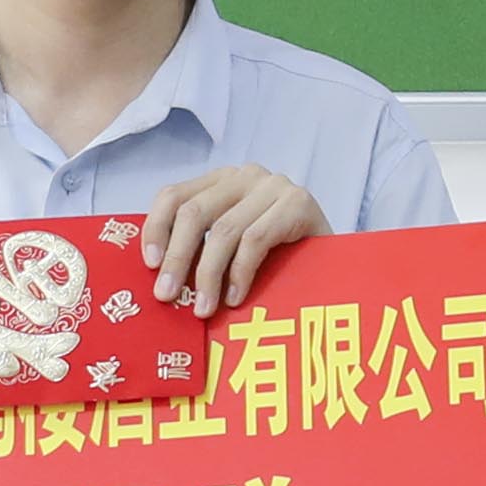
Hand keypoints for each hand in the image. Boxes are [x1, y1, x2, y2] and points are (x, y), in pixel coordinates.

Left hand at [140, 164, 327, 321]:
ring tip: (204, 309)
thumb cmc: (278, 258)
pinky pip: (256, 239)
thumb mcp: (232, 247)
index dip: (156, 228)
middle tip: (167, 296)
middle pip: (194, 213)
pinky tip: (235, 298)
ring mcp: (274, 186)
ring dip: (209, 275)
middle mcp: (246, 175)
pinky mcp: (299, 202)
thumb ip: (202, 248)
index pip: (174, 196)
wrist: (336, 260)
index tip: (149, 265)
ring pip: (224, 230)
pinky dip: (240, 272)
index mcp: (222, 181)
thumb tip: (157, 279)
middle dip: (177, 258)